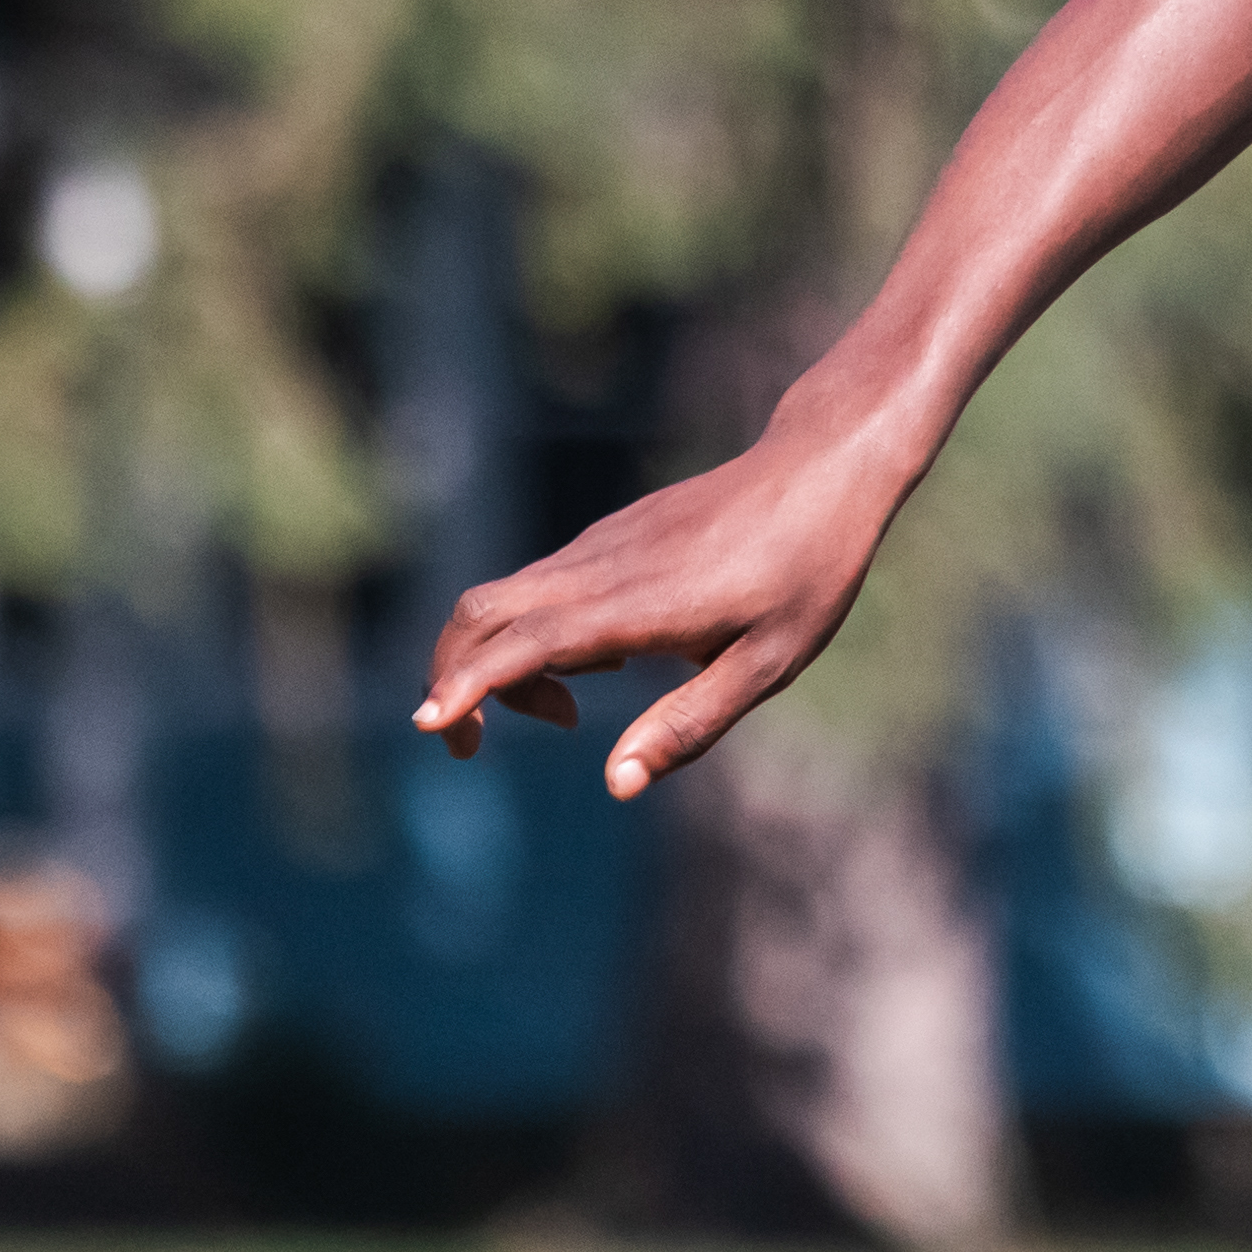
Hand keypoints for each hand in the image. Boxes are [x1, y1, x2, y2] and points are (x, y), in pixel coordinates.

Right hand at [410, 413, 911, 798]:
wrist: (821, 468)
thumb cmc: (808, 573)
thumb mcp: (767, 666)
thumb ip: (689, 725)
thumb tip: (617, 783)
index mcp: (635, 607)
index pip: (521, 645)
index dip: (466, 687)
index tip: (430, 728)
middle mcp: (599, 569)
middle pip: (479, 613)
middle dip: (452, 679)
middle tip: (476, 746)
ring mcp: (598, 547)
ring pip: (502, 599)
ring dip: (498, 663)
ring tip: (572, 711)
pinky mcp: (609, 537)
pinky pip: (539, 586)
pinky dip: (532, 634)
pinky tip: (606, 661)